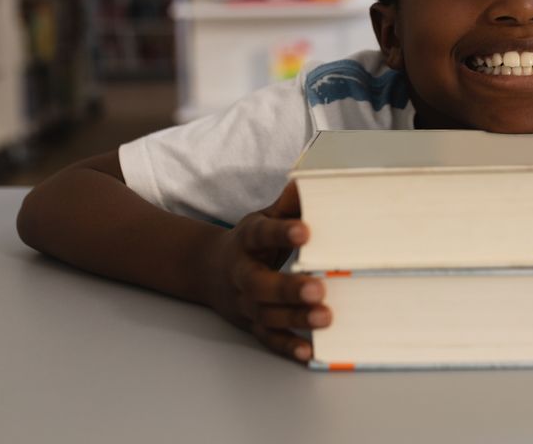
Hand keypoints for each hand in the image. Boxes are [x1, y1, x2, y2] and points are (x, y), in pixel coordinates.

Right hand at [204, 181, 330, 362]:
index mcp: (245, 241)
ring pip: (266, 315)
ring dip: (295, 318)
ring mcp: (245, 303)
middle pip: (259, 284)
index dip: (281, 232)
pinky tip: (309, 350)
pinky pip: (268, 339)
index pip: (261, 235)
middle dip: (288, 288)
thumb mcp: (262, 218)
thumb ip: (287, 204)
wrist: (207, 270)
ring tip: (325, 317)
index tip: (305, 230)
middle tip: (318, 286)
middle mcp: (241, 274)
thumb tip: (310, 181)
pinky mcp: (252, 325)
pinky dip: (287, 346)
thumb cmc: (248, 242)